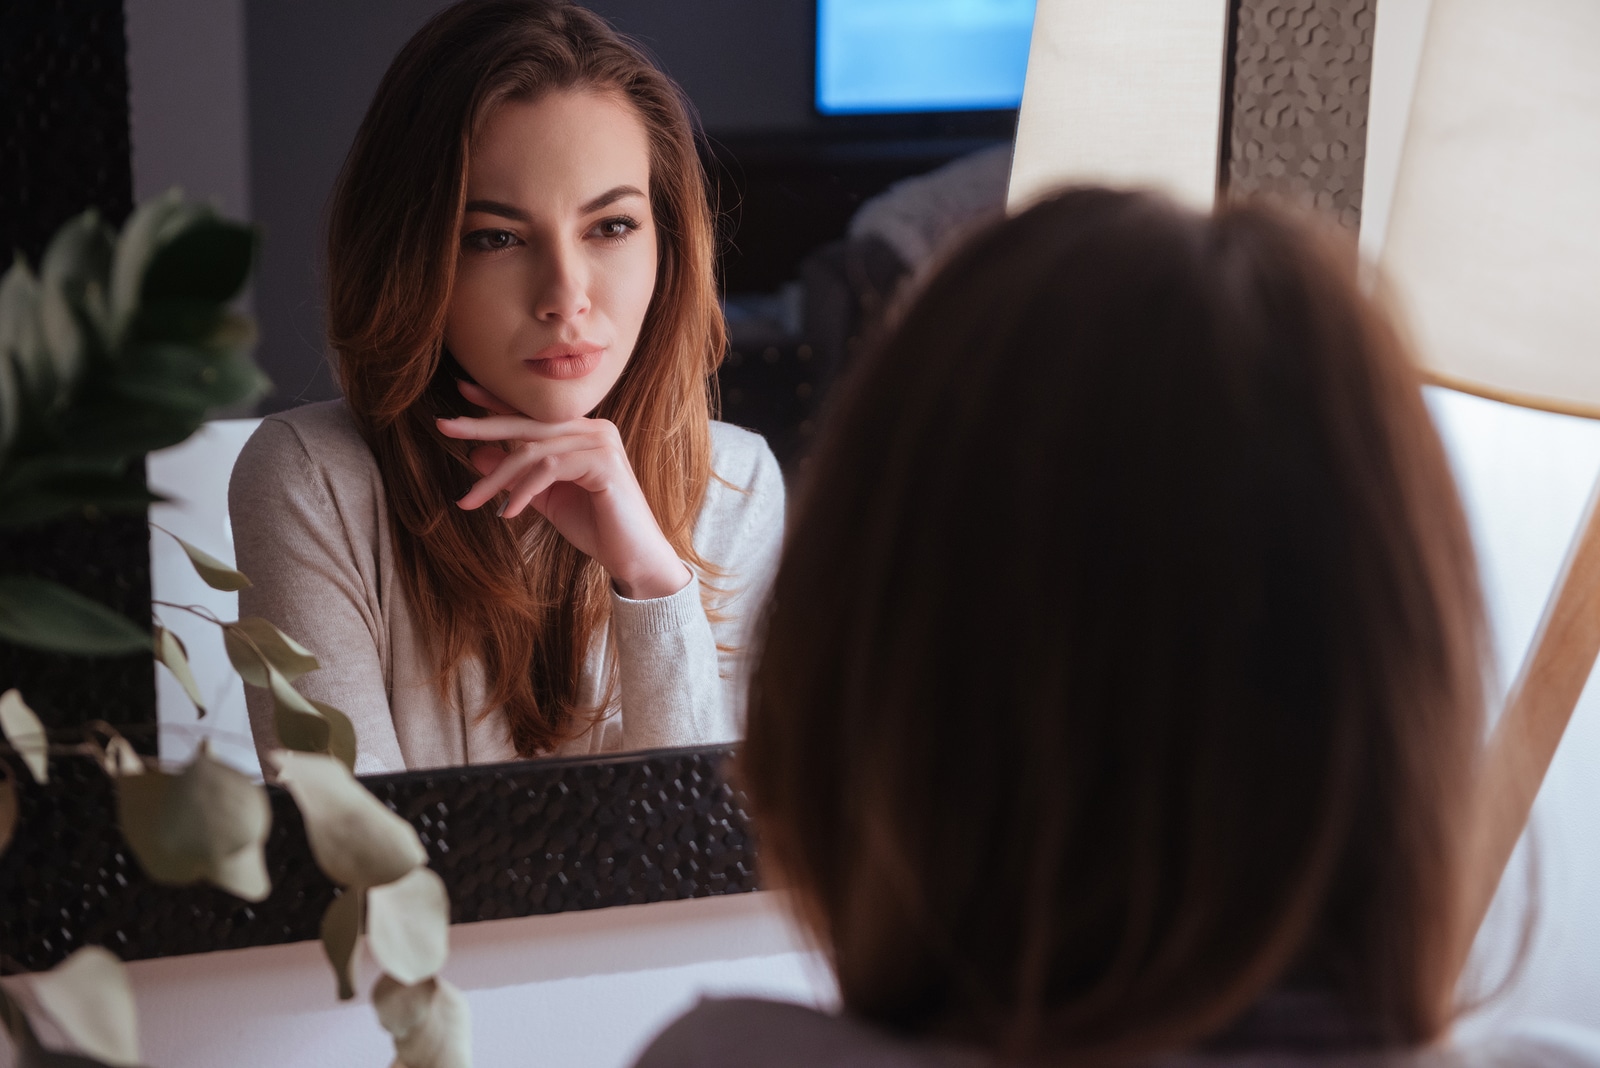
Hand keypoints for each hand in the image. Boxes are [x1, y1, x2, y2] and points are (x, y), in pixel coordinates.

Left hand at [436, 380, 691, 599]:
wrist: (634, 558)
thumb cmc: (596, 527)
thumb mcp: (546, 498)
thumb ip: (517, 476)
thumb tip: (476, 454)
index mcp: (582, 432)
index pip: (534, 412)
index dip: (498, 401)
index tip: (462, 390)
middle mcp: (594, 429)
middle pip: (528, 423)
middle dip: (483, 426)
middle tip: (444, 426)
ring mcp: (601, 442)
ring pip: (533, 450)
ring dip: (496, 478)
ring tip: (470, 500)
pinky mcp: (603, 463)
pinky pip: (549, 468)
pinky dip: (522, 490)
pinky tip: (507, 512)